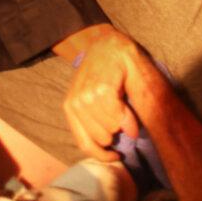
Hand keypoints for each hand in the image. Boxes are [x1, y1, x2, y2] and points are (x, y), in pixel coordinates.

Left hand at [58, 24, 141, 161]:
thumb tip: (112, 151)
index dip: (103, 156)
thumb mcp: (96, 98)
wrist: (110, 44)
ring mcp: (87, 95)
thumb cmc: (107, 73)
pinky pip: (116, 115)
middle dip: (115, 132)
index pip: (85, 144)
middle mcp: (76, 102)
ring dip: (122, 123)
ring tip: (124, 106)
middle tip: (121, 115)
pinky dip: (127, 117)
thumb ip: (99, 122)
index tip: (117, 157)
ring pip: (110, 128)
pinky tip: (130, 113)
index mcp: (71, 107)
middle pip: (101, 138)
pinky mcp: (101, 87)